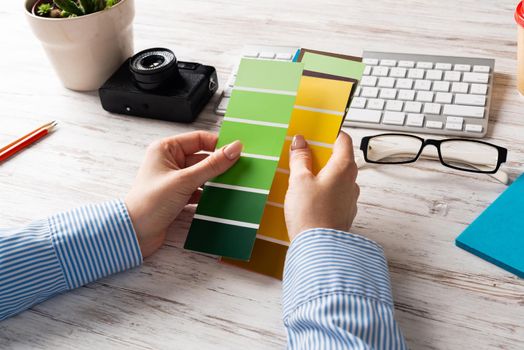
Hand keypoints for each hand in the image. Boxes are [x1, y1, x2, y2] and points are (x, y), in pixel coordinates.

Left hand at [125, 131, 241, 257]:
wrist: (134, 234)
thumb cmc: (149, 203)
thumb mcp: (185, 180)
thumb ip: (212, 165)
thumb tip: (234, 149)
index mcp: (166, 149)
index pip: (199, 139)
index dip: (219, 144)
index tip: (237, 151)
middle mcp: (169, 161)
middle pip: (203, 157)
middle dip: (219, 165)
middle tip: (239, 169)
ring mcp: (174, 179)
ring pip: (202, 175)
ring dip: (215, 181)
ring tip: (231, 185)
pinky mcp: (177, 196)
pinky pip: (199, 190)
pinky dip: (208, 194)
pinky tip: (219, 198)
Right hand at [284, 132, 358, 240]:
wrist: (319, 249)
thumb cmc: (310, 214)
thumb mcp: (299, 180)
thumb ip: (300, 158)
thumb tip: (301, 142)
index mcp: (343, 168)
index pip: (343, 140)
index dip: (330, 134)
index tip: (316, 134)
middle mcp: (352, 182)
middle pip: (340, 159)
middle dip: (322, 156)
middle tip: (303, 157)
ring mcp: (350, 199)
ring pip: (337, 179)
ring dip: (323, 175)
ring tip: (302, 180)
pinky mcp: (344, 214)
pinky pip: (335, 196)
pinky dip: (324, 192)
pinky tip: (308, 199)